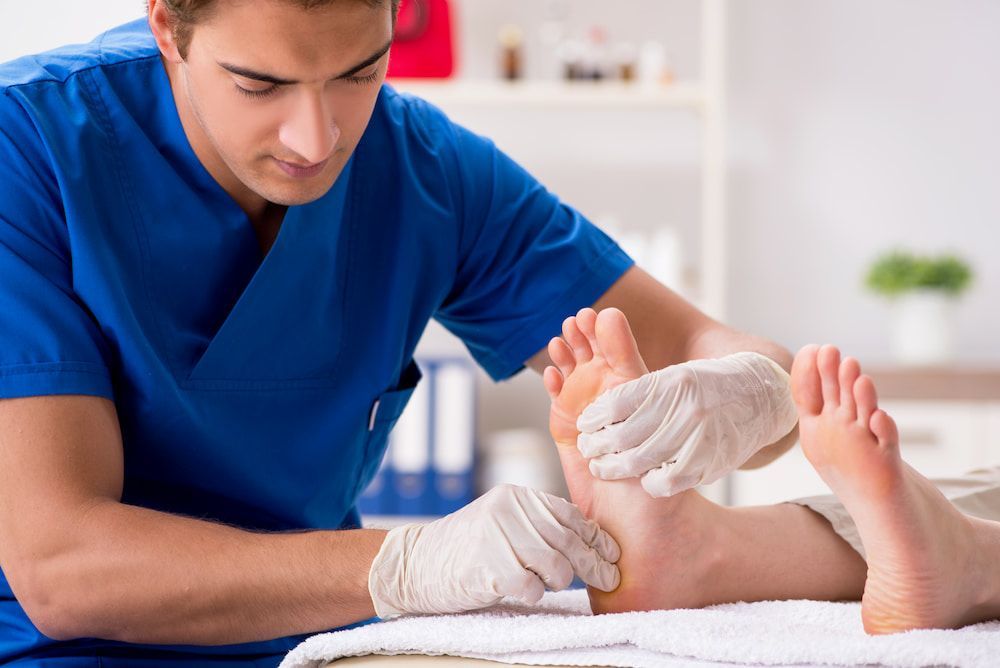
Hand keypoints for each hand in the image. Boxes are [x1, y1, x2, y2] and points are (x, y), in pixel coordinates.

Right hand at [367, 484, 620, 617]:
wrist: (413, 563)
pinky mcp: (487, 566)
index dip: (596, 538)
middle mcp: (509, 509)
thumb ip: (539, 526)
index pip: (570, 515)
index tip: (613, 556)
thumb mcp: (503, 523)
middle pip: (568, 542)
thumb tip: (592, 544)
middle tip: (610, 579)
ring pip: (555, 566)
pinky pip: (530, 587)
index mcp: (516, 496)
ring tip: (544, 584)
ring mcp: (497, 536)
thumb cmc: (466, 548)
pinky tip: (521, 591)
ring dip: (558, 582)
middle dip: (594, 565)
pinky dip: (532, 594)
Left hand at [576, 352, 798, 496]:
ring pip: (641, 461)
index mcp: (672, 382)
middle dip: (597, 446)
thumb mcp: (674, 377)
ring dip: (615, 468)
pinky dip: (649, 483)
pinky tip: (640, 479)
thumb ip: (641, 390)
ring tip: (602, 467)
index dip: (594, 418)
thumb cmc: (704, 386)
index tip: (583, 425)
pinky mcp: (710, 462)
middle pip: (624, 436)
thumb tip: (598, 409)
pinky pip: (668, 481)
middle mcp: (685, 409)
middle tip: (587, 450)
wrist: (757, 397)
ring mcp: (699, 438)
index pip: (617, 403)